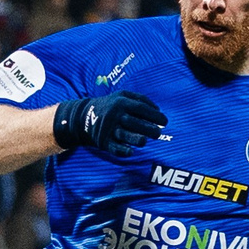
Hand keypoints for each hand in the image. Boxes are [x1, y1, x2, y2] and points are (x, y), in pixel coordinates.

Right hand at [52, 92, 167, 156]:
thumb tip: (158, 110)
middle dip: (148, 128)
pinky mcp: (103, 141)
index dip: (155, 115)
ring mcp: (108, 128)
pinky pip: (113, 147)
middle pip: (134, 122)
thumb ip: (141, 99)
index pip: (141, 108)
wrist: (83, 116)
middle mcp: (115, 115)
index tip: (165, 122)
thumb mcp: (122, 95)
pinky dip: (121, 151)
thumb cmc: (110, 106)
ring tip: (144, 141)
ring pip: (123, 134)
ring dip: (134, 139)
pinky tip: (130, 152)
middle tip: (158, 133)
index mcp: (121, 102)